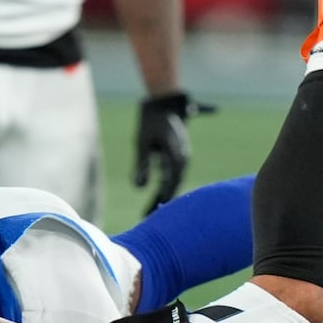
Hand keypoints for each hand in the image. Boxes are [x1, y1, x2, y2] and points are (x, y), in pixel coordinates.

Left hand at [134, 93, 216, 214]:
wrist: (164, 103)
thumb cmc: (151, 121)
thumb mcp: (142, 142)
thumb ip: (141, 164)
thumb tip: (139, 188)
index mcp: (177, 154)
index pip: (171, 182)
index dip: (163, 198)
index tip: (154, 213)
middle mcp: (182, 158)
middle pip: (173, 185)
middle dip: (162, 202)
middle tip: (148, 218)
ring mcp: (181, 157)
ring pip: (173, 182)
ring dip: (163, 197)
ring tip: (149, 213)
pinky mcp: (176, 157)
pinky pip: (171, 176)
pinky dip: (164, 187)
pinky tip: (156, 198)